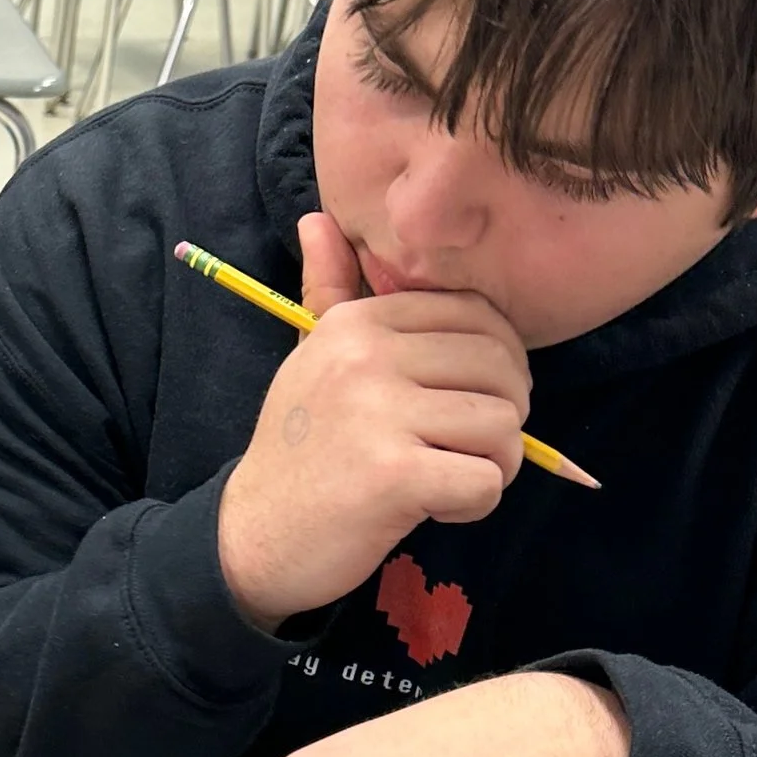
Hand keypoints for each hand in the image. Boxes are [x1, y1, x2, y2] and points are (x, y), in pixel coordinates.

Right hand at [216, 213, 531, 628]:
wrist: (252, 537)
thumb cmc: (298, 450)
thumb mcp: (310, 360)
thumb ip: (328, 291)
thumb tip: (318, 219)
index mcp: (356, 323)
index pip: (478, 317)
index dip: (498, 363)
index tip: (465, 402)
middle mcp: (365, 356)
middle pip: (502, 369)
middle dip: (503, 417)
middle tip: (461, 448)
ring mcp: (378, 413)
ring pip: (503, 427)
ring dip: (491, 465)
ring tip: (443, 477)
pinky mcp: (394, 473)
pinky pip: (486, 480)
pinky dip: (474, 504)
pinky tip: (434, 509)